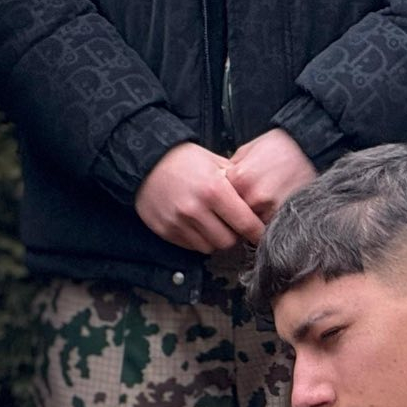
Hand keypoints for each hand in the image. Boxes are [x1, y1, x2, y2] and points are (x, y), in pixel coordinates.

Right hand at [134, 142, 264, 253]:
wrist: (146, 161)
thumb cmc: (184, 159)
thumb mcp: (214, 162)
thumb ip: (236, 183)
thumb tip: (256, 203)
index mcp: (214, 190)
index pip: (245, 223)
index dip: (256, 232)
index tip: (260, 235)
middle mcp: (196, 209)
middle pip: (227, 241)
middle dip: (233, 235)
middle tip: (231, 226)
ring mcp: (179, 222)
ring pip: (209, 247)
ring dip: (214, 239)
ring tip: (211, 224)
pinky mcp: (166, 230)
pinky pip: (190, 245)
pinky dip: (197, 239)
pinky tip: (194, 224)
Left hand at [226, 129, 316, 221]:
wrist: (309, 149)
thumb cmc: (277, 147)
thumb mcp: (247, 151)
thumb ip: (230, 169)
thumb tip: (219, 183)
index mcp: (238, 178)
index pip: (218, 200)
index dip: (222, 200)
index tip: (225, 199)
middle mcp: (251, 196)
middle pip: (232, 216)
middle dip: (234, 214)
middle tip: (240, 208)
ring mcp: (268, 209)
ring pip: (249, 225)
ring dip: (250, 221)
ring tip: (258, 208)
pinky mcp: (283, 217)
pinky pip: (267, 228)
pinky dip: (265, 223)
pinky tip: (269, 211)